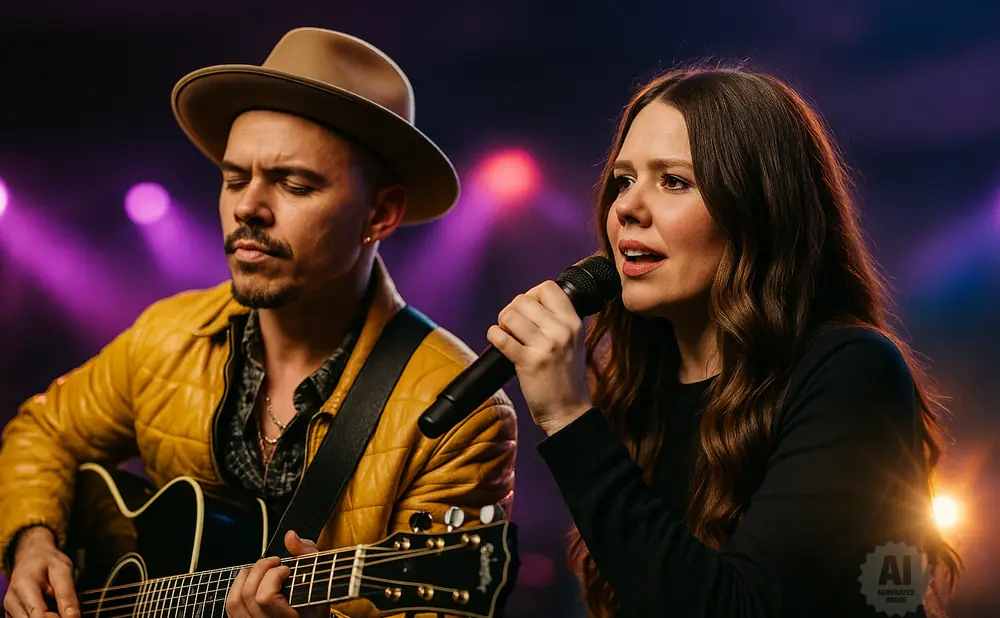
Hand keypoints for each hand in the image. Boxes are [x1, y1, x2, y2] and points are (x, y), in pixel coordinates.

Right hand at [4, 526, 78, 617]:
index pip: (38, 615)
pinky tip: (52, 612)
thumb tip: (74, 616)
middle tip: (68, 612)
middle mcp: (12, 600)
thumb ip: (67, 594)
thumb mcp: (63, 571)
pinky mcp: (12, 613)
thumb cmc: (47, 560)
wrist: (33, 554)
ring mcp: (10, 608)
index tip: (72, 616)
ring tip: (59, 609)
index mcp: (23, 587)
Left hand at [226, 531, 326, 617]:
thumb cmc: (317, 595)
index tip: (286, 569)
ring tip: (260, 569)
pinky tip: (249, 579)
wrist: (312, 614)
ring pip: (235, 602)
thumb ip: (306, 552)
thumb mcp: (318, 575)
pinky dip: (237, 588)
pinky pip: (231, 608)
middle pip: (248, 595)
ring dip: (245, 577)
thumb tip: (290, 536)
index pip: (265, 598)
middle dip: (260, 570)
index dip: (273, 577)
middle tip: (274, 563)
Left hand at [487, 280, 592, 434]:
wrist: (569, 412)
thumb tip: (529, 301)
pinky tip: (499, 343)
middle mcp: (561, 331)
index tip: (528, 310)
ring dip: (503, 324)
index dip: (532, 294)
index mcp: (573, 322)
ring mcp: (546, 346)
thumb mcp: (573, 341)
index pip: (548, 287)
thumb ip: (557, 321)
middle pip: (523, 299)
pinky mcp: (528, 362)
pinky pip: (500, 337)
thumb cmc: (567, 377)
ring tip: (509, 336)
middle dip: (512, 310)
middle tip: (513, 326)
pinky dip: (494, 336)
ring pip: (510, 315)